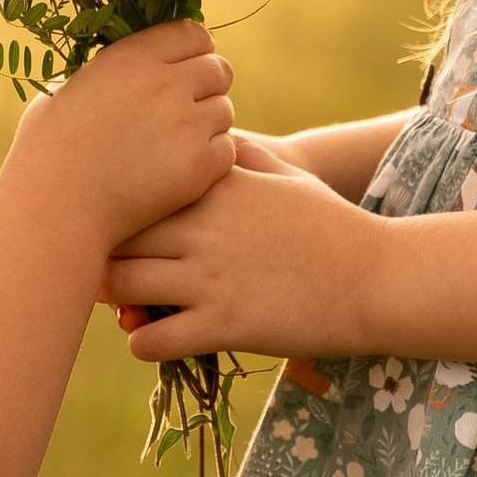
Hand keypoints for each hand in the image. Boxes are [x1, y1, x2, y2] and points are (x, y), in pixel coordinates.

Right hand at [10, 23, 235, 250]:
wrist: (54, 208)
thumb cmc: (47, 151)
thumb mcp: (69, 89)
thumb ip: (110, 71)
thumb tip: (133, 65)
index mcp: (132, 58)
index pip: (193, 33)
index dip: (193, 51)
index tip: (182, 69)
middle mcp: (165, 84)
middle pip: (219, 70)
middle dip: (206, 86)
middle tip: (184, 109)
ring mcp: (185, 126)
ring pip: (224, 111)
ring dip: (207, 124)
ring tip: (175, 143)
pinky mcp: (198, 167)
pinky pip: (228, 150)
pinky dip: (211, 159)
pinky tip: (181, 169)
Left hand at [108, 134, 378, 359]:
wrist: (375, 279)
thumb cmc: (330, 224)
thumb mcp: (286, 174)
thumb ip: (241, 152)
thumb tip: (212, 134)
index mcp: (215, 187)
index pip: (136, 188)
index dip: (116, 208)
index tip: (113, 223)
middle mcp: (204, 228)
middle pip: (117, 235)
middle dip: (101, 253)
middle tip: (102, 269)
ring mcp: (211, 278)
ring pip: (121, 287)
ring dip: (112, 300)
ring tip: (123, 306)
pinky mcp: (224, 324)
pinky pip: (152, 340)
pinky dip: (140, 342)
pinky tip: (151, 338)